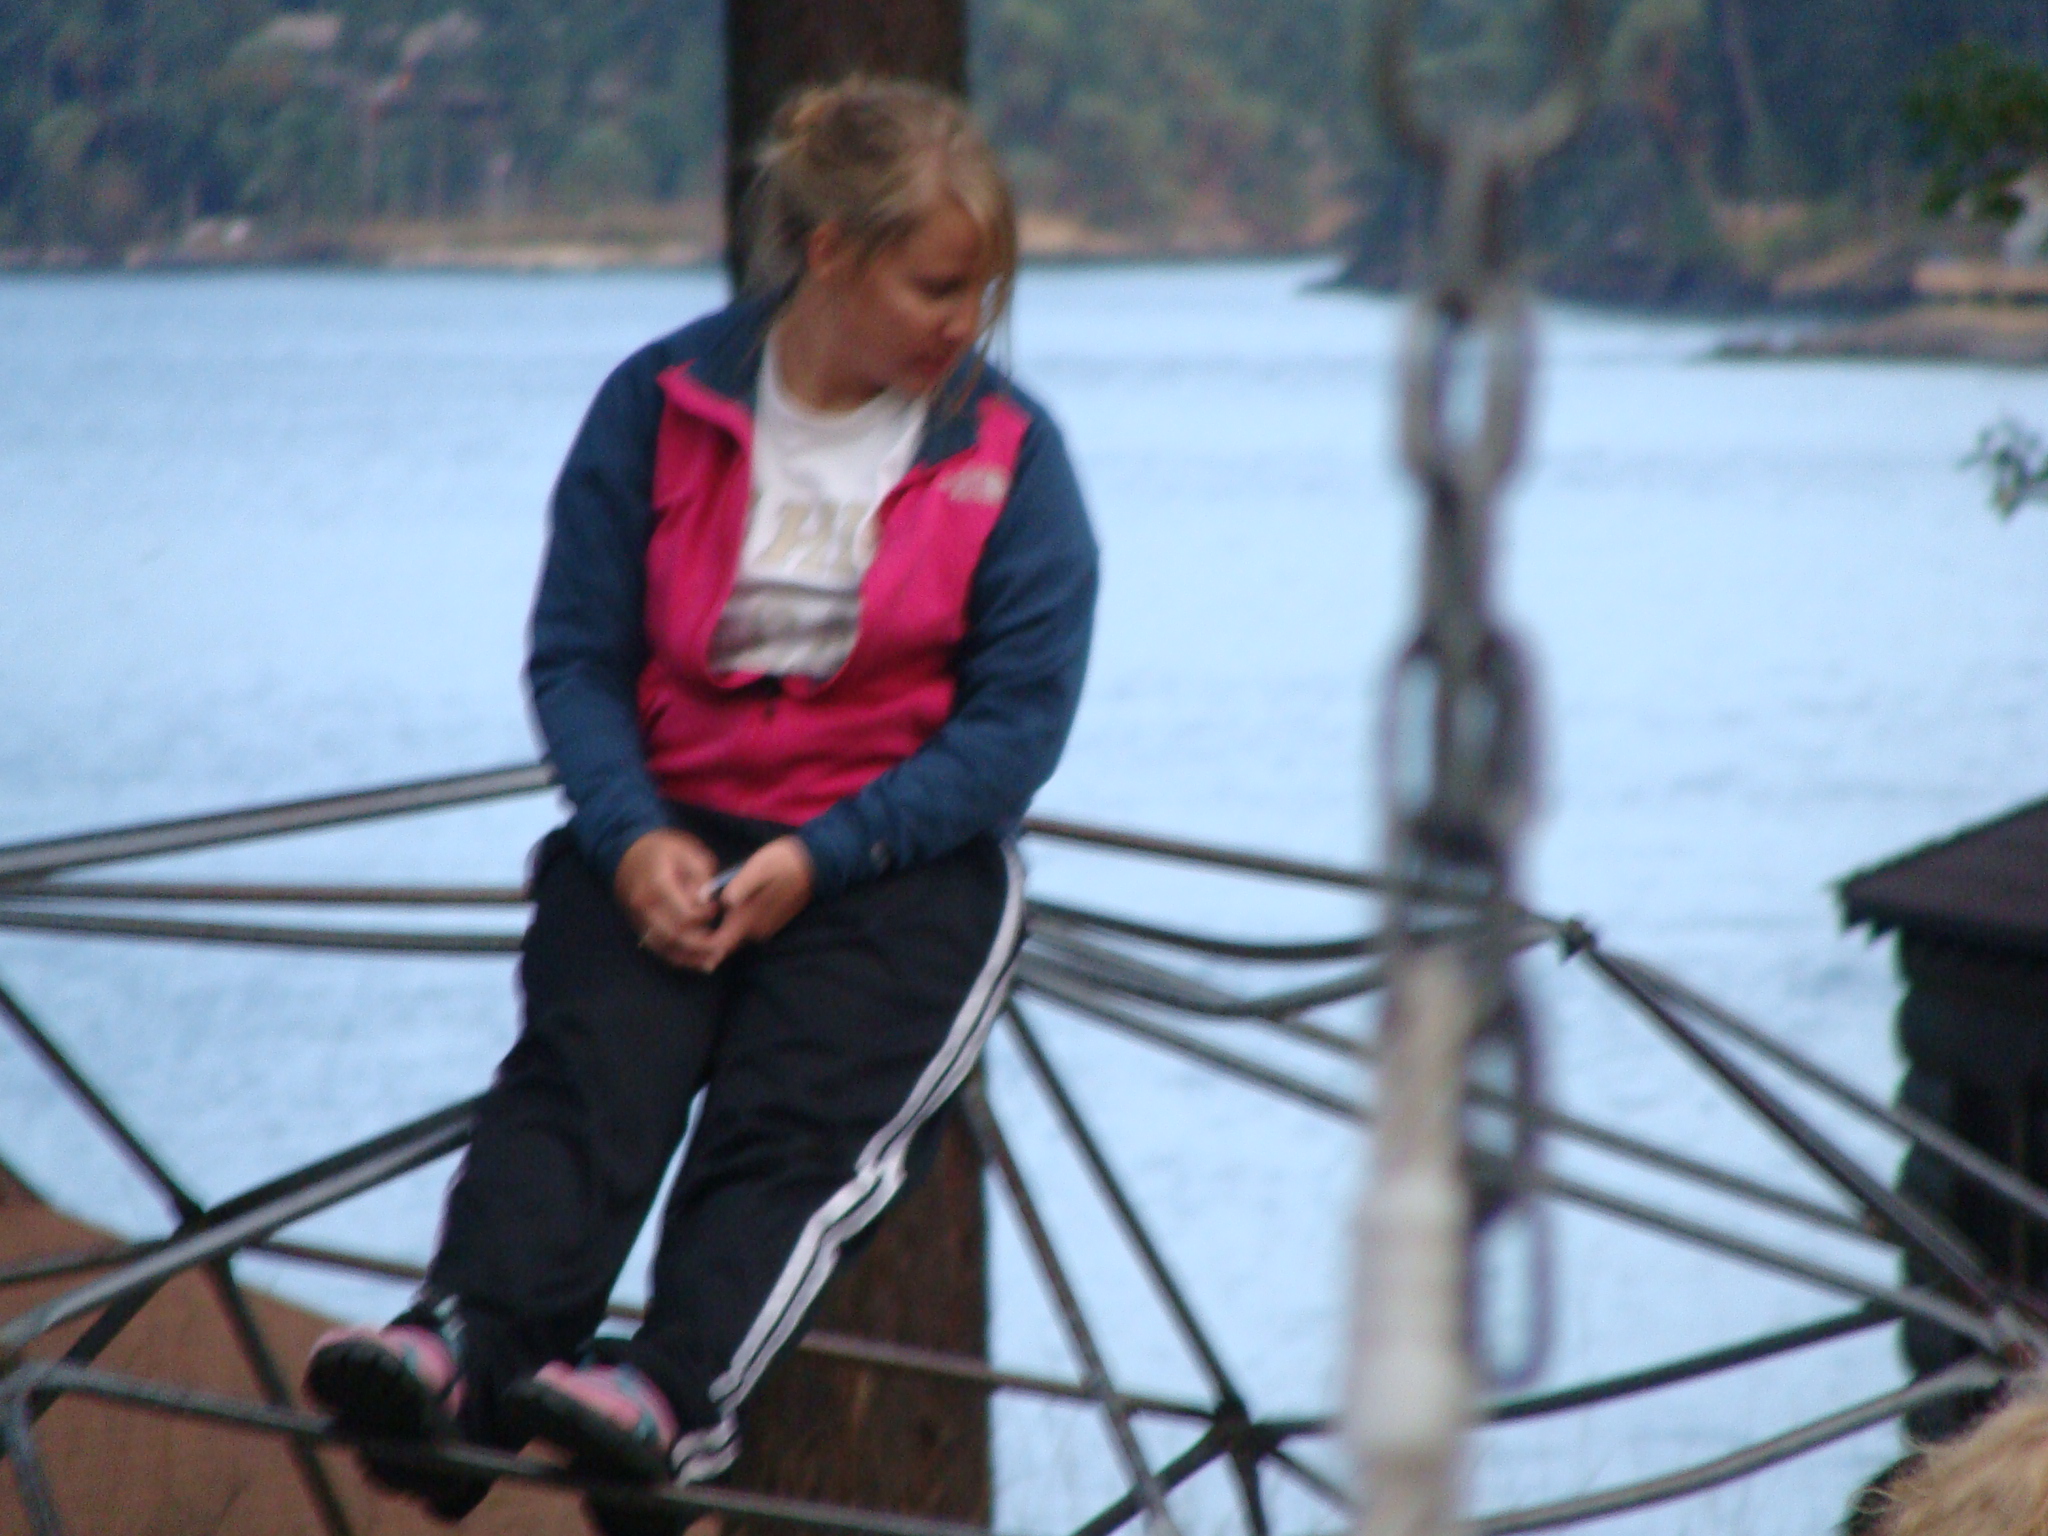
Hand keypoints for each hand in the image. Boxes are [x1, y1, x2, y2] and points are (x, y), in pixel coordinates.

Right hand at [614, 829, 719, 967]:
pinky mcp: (638, 926)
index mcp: (657, 884)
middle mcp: (644, 905)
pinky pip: (657, 948)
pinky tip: (697, 961)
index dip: (704, 916)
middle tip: (723, 944)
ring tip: (714, 959)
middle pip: (674, 935)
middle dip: (701, 944)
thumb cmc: (663, 850)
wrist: (628, 853)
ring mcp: (638, 918)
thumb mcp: (687, 852)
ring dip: (690, 957)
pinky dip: (677, 957)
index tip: (717, 908)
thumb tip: (706, 901)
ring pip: (665, 946)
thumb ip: (700, 876)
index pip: (684, 912)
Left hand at [690, 836, 815, 972]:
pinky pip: (746, 931)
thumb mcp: (758, 868)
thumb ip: (739, 886)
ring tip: (695, 927)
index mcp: (751, 918)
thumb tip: (720, 900)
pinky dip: (731, 928)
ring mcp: (766, 928)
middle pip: (725, 945)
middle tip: (682, 934)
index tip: (684, 937)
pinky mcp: (771, 922)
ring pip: (735, 938)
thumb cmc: (784, 862)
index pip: (720, 945)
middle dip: (705, 943)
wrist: (816, 863)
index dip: (700, 947)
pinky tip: (720, 915)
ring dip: (718, 935)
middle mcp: (757, 929)